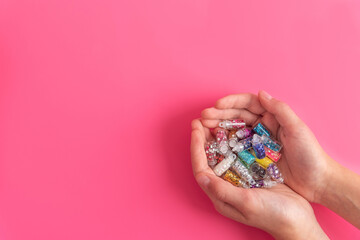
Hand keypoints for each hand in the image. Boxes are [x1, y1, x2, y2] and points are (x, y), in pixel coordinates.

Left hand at [191, 119, 327, 238]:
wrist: (298, 221)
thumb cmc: (274, 216)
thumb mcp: (248, 203)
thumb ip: (224, 191)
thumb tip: (201, 177)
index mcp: (221, 196)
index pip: (201, 168)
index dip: (196, 148)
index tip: (196, 129)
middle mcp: (226, 187)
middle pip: (208, 160)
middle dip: (202, 140)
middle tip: (200, 120)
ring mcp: (237, 180)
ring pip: (221, 155)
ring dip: (215, 138)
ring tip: (212, 121)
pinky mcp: (250, 174)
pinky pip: (236, 155)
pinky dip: (232, 141)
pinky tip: (232, 130)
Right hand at [201, 91, 329, 202]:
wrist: (317, 182)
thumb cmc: (310, 154)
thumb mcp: (297, 129)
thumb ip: (280, 109)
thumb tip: (261, 93)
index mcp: (273, 116)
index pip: (248, 103)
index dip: (232, 102)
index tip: (217, 105)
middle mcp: (263, 126)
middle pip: (237, 115)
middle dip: (219, 114)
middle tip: (203, 117)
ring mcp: (257, 141)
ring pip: (233, 130)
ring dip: (218, 128)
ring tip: (203, 128)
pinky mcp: (254, 156)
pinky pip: (236, 147)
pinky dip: (224, 144)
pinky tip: (213, 143)